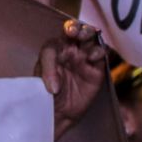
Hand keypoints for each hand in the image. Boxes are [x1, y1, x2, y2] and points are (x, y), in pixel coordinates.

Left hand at [40, 19, 107, 138]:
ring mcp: (85, 59)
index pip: (64, 33)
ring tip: (85, 43)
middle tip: (78, 34)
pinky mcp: (96, 70)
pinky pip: (101, 56)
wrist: (57, 113)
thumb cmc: (46, 93)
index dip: (69, 28)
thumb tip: (56, 84)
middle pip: (81, 31)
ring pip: (92, 40)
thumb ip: (46, 73)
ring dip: (91, 37)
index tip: (69, 32)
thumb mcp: (40, 80)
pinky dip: (99, 52)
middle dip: (81, 28)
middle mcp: (72, 50)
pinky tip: (92, 57)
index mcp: (58, 47)